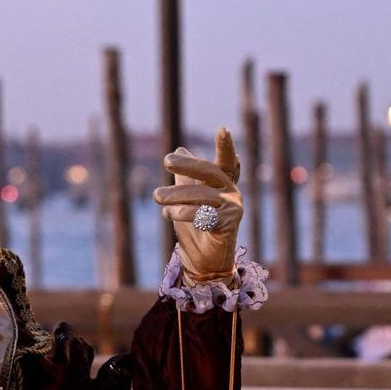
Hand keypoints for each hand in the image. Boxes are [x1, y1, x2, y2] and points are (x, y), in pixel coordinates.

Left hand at [152, 128, 242, 285]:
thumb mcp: (186, 197)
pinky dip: (186, 214)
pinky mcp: (229, 227)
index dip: (225, 147)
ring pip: (203, 196)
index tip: (222, 129)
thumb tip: (179, 149)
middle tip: (166, 161)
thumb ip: (184, 175)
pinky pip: (205, 216)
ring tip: (157, 197)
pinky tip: (169, 215)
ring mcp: (233, 210)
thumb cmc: (195, 227)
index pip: (225, 162)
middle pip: (211, 173)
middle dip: (188, 166)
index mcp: (223, 184)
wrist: (203, 260)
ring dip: (177, 195)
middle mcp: (231, 194)